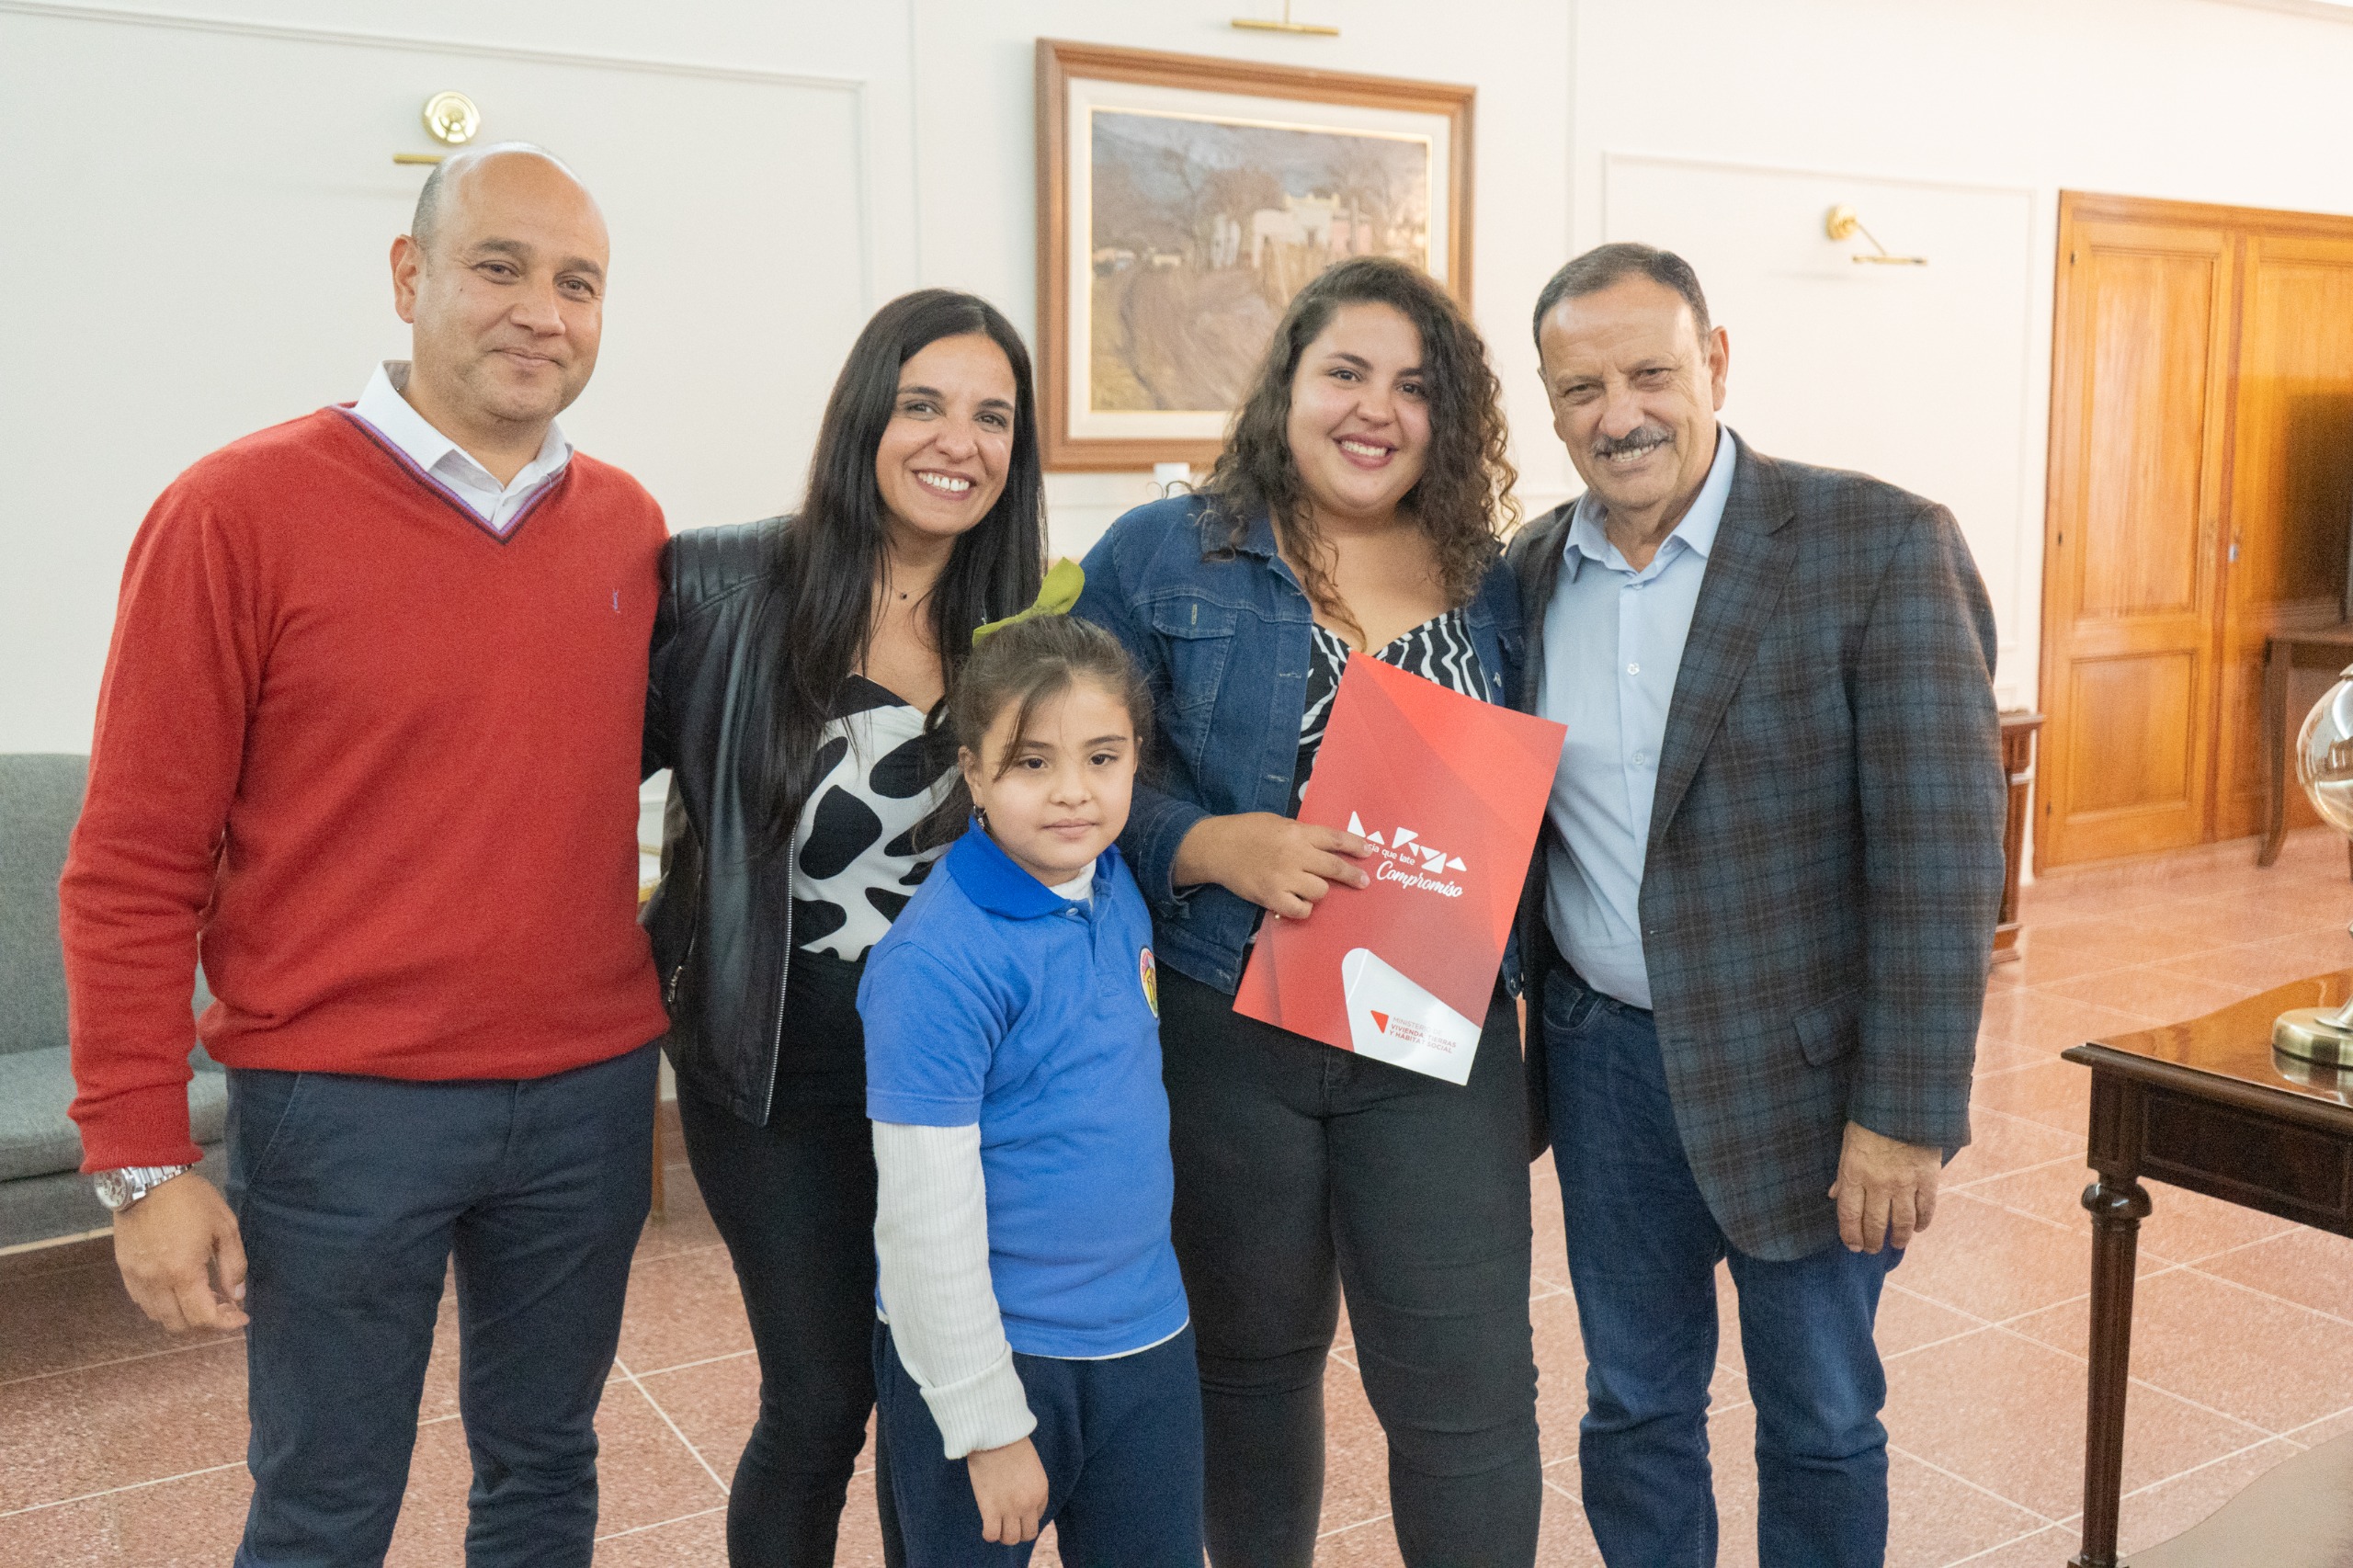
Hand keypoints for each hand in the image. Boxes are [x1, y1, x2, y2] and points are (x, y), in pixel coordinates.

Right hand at [113, 1172, 247, 1331]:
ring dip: (182, 1315)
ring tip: (202, 1297)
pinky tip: (177, 1289)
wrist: (146, 1179)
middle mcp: (156, 1282)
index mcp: (183, 1272)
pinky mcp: (125, 1270)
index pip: (203, 1317)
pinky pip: (143, 1302)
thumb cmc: (191, 1200)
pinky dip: (162, 1305)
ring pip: (158, 1317)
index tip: (241, 1318)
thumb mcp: (225, 1227)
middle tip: (223, 1305)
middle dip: (205, 1322)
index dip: (225, 1323)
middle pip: (179, 1324)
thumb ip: (233, 1265)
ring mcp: (136, 1278)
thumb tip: (237, 1296)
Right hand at [965, 1436, 1047, 1544]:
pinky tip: (986, 1524)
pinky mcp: (990, 1509)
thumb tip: (1020, 1498)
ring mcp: (1010, 1509)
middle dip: (1018, 1531)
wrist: (994, 1436)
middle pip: (1028, 1534)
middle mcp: (1028, 1504)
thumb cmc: (1010, 1444)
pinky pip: (992, 1535)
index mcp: (1041, 1491)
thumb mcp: (1031, 1465)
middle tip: (1006, 1522)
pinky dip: (989, 1534)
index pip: (1038, 1517)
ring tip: (996, 1525)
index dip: (1026, 1516)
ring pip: (1011, 1539)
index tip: (1016, 1509)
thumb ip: (1029, 1484)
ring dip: (1003, 1535)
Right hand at [1172, 813, 1370, 918]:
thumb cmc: (1246, 831)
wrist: (1216, 847)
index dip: (1355, 846)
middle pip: (1333, 867)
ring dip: (1318, 891)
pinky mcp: (1272, 896)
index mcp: (1297, 832)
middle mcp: (1294, 854)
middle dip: (1351, 876)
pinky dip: (1303, 908)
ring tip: (1307, 887)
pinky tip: (1298, 902)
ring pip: (1319, 891)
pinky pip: (1301, 909)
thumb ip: (1301, 834)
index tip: (1368, 852)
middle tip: (1362, 882)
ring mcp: (1284, 877)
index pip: (1335, 839)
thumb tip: (1325, 847)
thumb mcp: (1278, 822)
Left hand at [1828, 1121, 1943, 1252]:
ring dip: (1899, 1237)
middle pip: (1875, 1223)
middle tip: (1872, 1249)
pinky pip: (1926, 1208)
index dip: (1850, 1235)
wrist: (1903, 1103)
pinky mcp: (1927, 1178)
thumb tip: (1833, 1196)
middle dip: (1872, 1241)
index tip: (1852, 1246)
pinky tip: (1918, 1228)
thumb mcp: (1847, 1143)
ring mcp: (1905, 1183)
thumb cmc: (1870, 1121)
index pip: (1849, 1215)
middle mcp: (1878, 1183)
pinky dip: (1922, 1222)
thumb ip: (1842, 1173)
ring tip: (1896, 1244)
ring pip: (1902, 1222)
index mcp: (1854, 1173)